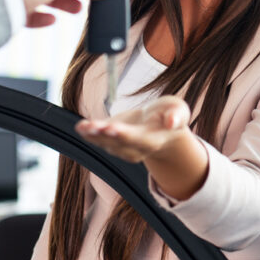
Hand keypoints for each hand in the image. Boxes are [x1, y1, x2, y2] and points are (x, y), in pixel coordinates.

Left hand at [76, 96, 190, 162]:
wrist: (161, 125)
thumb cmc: (170, 114)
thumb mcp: (179, 110)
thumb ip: (177, 116)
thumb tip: (172, 122)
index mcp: (153, 140)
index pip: (138, 140)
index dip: (125, 134)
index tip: (113, 127)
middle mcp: (136, 148)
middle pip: (118, 143)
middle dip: (105, 135)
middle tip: (93, 127)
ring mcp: (122, 147)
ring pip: (105, 143)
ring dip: (93, 135)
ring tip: (83, 126)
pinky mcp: (111, 140)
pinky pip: (98, 139)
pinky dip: (88, 133)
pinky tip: (80, 127)